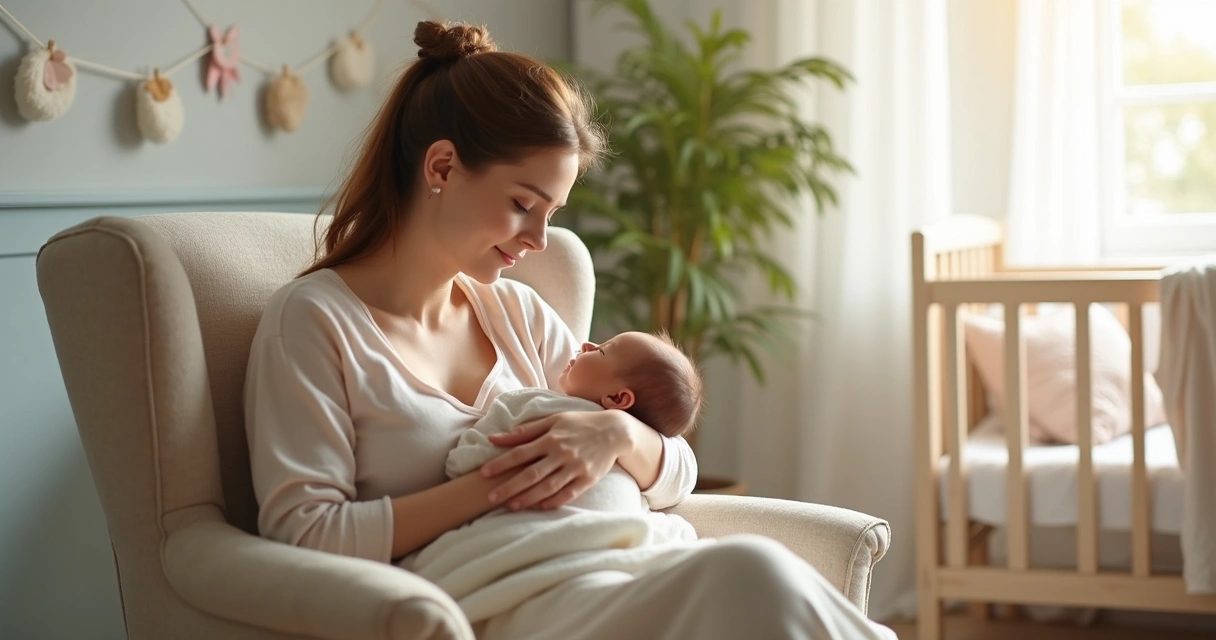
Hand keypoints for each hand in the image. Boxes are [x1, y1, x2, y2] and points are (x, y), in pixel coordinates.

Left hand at [480, 410, 629, 510]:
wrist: (615, 431)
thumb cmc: (579, 424)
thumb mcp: (553, 420)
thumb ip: (524, 431)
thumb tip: (494, 438)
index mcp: (551, 438)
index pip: (520, 452)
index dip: (501, 463)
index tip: (484, 473)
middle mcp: (562, 454)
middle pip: (531, 474)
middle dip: (509, 487)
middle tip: (490, 498)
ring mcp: (576, 468)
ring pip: (548, 487)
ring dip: (528, 498)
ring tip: (510, 506)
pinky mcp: (587, 480)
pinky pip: (568, 494)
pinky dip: (553, 502)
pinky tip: (539, 507)